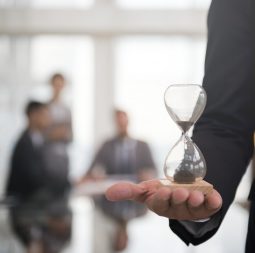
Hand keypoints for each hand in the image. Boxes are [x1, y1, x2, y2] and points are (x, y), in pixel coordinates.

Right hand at [106, 179, 221, 220]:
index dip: (162, 198)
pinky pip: (212, 206)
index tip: (163, 190)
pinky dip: (214, 201)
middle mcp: (176, 209)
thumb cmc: (161, 192)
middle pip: (177, 205)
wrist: (182, 190)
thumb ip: (127, 191)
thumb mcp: (145, 189)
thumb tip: (107, 193)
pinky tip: (214, 196)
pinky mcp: (207, 207)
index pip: (160, 204)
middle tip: (180, 192)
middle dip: (178, 198)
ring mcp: (192, 209)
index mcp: (161, 206)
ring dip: (195, 200)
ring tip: (196, 194)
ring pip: (194, 207)